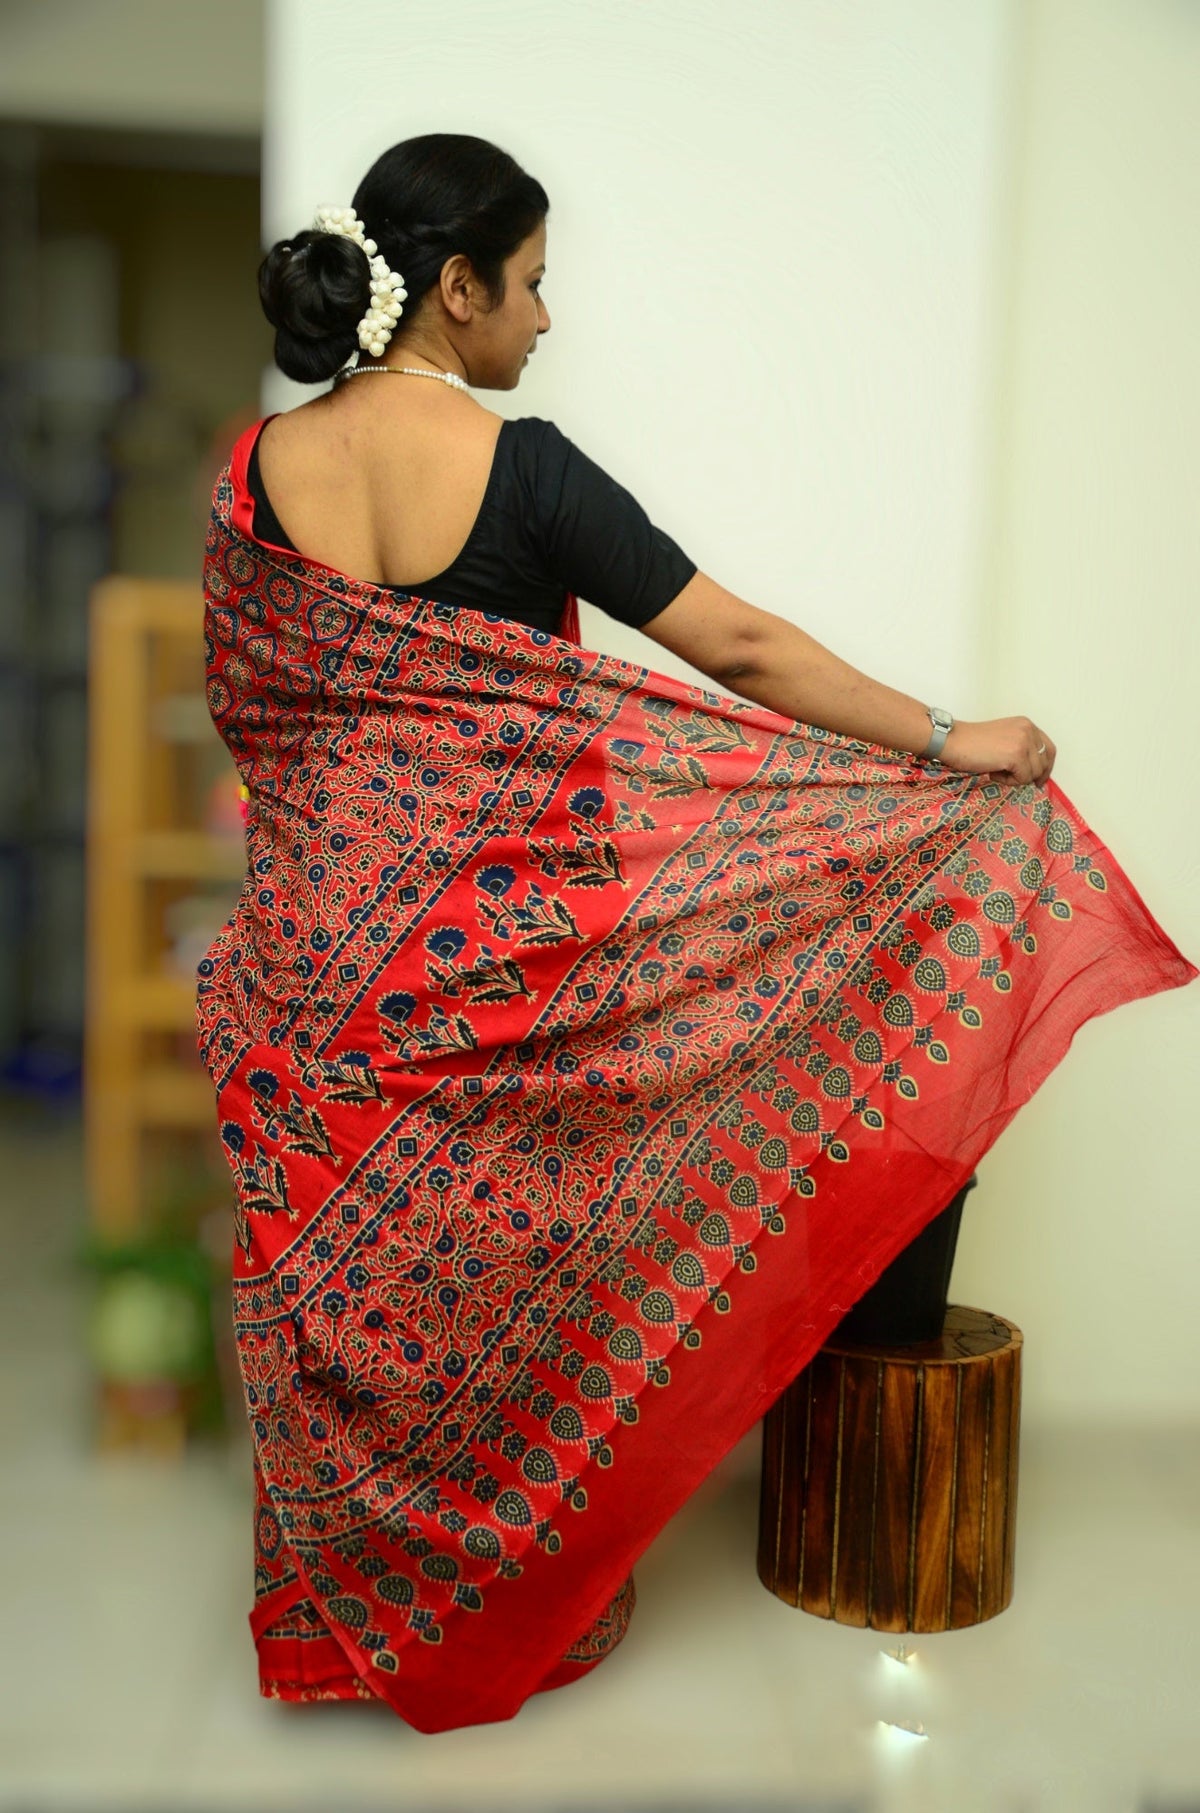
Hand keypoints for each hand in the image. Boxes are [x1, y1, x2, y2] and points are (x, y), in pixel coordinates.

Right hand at [936, 717, 1055, 785]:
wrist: (952, 740)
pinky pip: (1022, 779)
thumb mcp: (1004, 738)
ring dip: (1015, 778)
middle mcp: (1029, 730)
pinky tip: (992, 771)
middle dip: (1029, 775)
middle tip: (1010, 778)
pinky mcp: (1016, 755)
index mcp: (1026, 724)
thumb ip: (1021, 746)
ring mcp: (1024, 742)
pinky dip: (1007, 781)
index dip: (1046, 767)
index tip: (1038, 779)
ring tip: (996, 770)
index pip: (1049, 749)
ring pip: (1033, 773)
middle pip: (1044, 763)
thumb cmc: (971, 742)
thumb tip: (1035, 771)